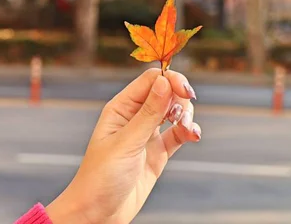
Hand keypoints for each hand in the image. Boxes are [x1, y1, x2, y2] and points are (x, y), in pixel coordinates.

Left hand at [46, 68, 200, 223]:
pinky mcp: (157, 152)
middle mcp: (134, 117)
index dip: (169, 80)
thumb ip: (148, 114)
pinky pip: (178, 134)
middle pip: (165, 93)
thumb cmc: (100, 176)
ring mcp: (147, 135)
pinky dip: (188, 132)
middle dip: (180, 99)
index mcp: (120, 108)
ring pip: (174, 112)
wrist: (98, 212)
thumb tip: (164, 82)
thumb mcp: (126, 143)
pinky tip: (193, 136)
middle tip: (182, 117)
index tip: (186, 91)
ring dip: (186, 116)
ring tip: (187, 131)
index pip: (149, 81)